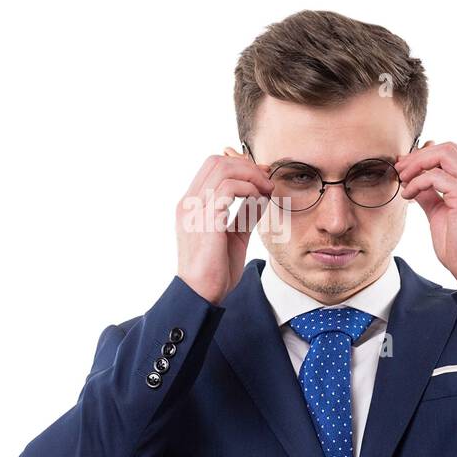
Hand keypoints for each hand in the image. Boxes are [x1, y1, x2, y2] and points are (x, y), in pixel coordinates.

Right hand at [175, 149, 274, 304]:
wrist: (201, 295)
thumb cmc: (215, 270)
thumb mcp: (233, 237)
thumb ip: (244, 216)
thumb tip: (261, 197)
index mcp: (191, 205)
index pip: (212, 166)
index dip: (240, 164)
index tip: (262, 174)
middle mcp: (189, 203)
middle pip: (218, 162)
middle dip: (248, 166)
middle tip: (267, 181)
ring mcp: (195, 211)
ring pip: (224, 170)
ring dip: (251, 176)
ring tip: (266, 190)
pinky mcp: (206, 221)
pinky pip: (229, 190)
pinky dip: (249, 190)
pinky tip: (258, 201)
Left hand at [395, 140, 456, 284]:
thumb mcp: (442, 212)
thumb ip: (431, 194)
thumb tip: (414, 180)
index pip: (454, 154)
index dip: (427, 156)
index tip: (407, 166)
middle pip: (449, 148)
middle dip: (420, 156)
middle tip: (401, 169)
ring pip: (443, 155)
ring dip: (417, 165)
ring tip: (402, 180)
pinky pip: (435, 177)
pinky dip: (417, 182)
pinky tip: (408, 195)